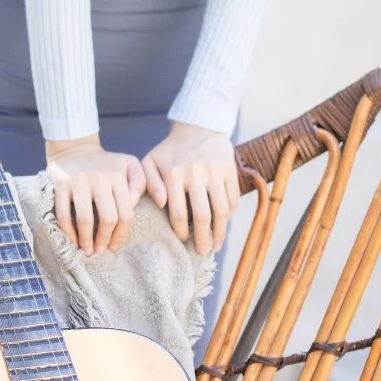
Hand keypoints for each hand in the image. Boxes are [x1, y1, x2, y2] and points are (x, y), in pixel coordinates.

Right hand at [45, 136, 144, 255]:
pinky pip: (64, 214)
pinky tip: (73, 241)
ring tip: (88, 250)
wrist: (75, 149)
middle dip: (105, 240)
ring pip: (86, 220)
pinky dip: (69, 232)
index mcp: (118, 176)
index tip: (115, 246)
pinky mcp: (61, 184)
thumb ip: (140, 183)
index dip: (121, 235)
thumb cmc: (107, 164)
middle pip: (108, 219)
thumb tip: (139, 206)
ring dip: (87, 240)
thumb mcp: (130, 165)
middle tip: (101, 250)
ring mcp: (79, 181)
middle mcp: (100, 178)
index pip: (125, 213)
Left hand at [141, 123, 240, 255]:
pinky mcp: (230, 169)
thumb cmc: (170, 150)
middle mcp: (195, 173)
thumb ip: (148, 183)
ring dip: (220, 232)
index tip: (183, 241)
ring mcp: (215, 171)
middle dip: (203, 239)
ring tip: (216, 244)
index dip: (182, 232)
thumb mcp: (150, 162)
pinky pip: (233, 199)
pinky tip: (224, 224)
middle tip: (203, 252)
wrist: (197, 127)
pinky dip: (230, 215)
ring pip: (221, 210)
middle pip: (202, 216)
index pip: (178, 213)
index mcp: (173, 174)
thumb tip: (161, 203)